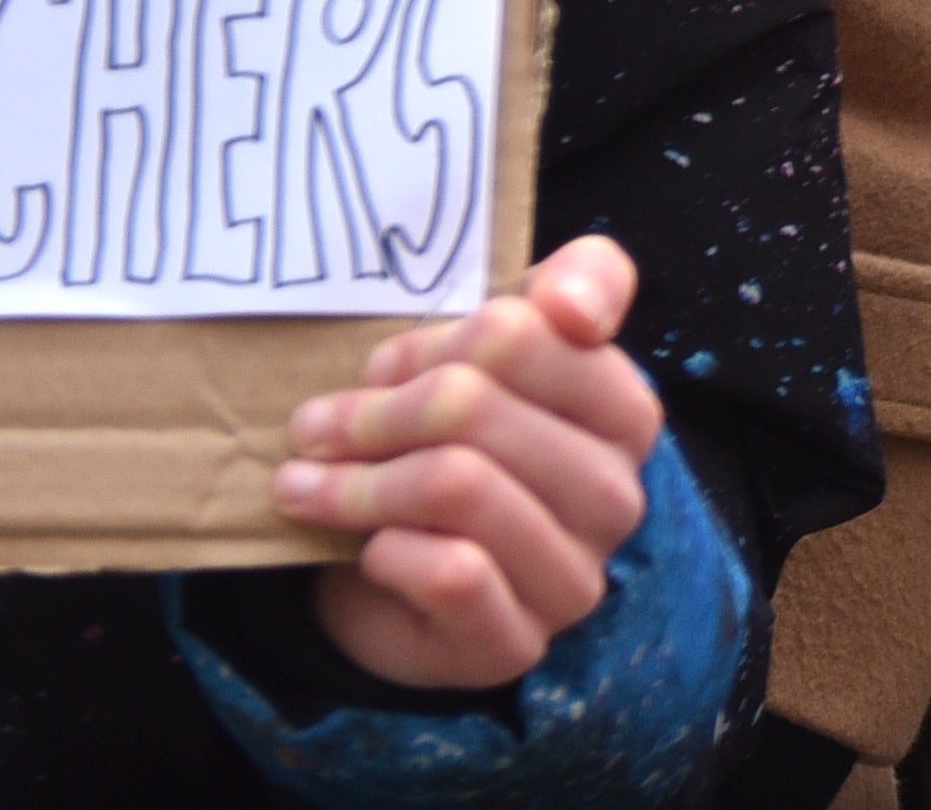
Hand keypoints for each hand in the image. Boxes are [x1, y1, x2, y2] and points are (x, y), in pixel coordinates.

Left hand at [277, 232, 666, 686]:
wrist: (412, 592)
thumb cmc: (459, 456)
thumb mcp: (506, 358)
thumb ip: (574, 285)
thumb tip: (570, 306)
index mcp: (625, 411)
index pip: (520, 334)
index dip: (429, 347)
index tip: (381, 370)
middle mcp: (617, 495)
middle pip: (471, 408)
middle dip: (373, 415)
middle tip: (314, 431)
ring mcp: (573, 577)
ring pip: (456, 487)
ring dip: (357, 483)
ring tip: (304, 486)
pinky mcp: (515, 644)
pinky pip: (449, 573)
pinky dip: (387, 551)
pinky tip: (366, 549)